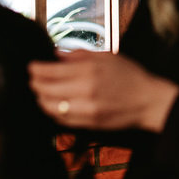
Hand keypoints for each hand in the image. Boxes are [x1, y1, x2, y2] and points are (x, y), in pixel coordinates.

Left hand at [30, 50, 178, 132]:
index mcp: (88, 71)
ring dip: (41, 98)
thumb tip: (55, 54)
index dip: (35, 69)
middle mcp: (84, 91)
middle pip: (45, 90)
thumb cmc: (129, 75)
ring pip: (50, 107)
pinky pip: (61, 119)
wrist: (147, 101)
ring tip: (41, 92)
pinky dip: (53, 111)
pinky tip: (53, 104)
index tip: (31, 66)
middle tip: (33, 78)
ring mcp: (85, 110)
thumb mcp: (107, 57)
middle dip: (35, 83)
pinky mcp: (88, 124)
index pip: (50, 71)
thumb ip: (79, 55)